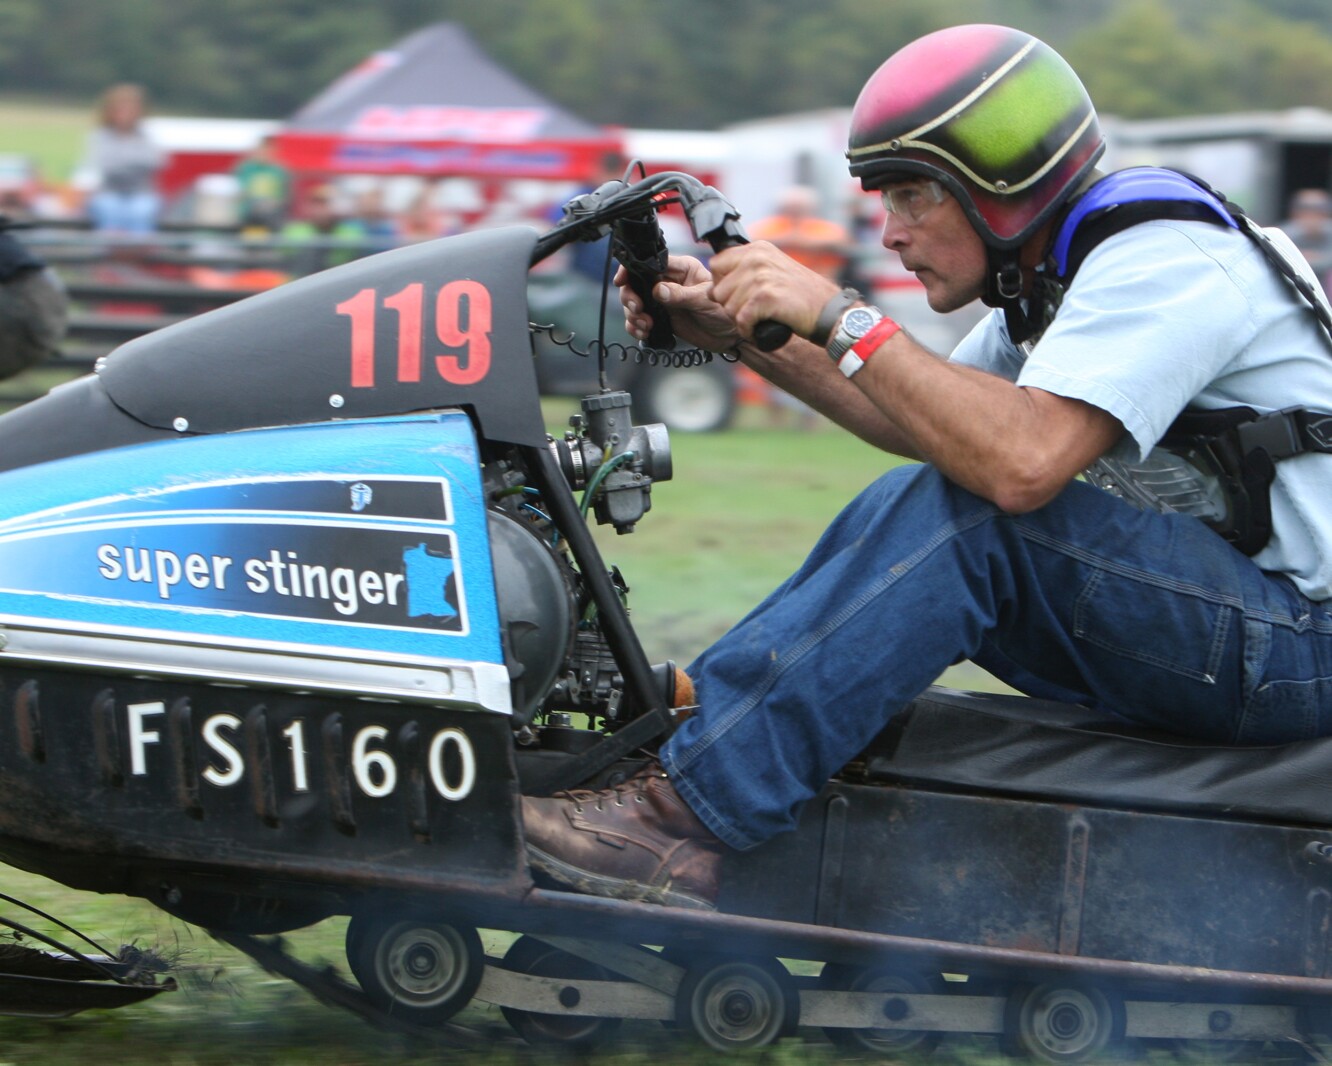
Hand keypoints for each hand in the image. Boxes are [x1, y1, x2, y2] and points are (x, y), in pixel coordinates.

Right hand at [617, 254, 742, 351]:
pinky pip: (640, 321)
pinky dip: (636, 327)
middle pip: (636, 284)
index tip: (622, 281)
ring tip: (645, 325)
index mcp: (680, 269)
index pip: (649, 263)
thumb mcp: (704, 301)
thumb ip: (680, 295)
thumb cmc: (724, 311)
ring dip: (633, 315)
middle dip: (630, 297)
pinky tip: (644, 332)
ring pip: (634, 303)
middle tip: (638, 309)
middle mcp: (668, 282)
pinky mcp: (661, 318)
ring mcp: (663, 301)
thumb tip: (657, 290)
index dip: (631, 270)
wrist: (730, 337)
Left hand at [708, 241, 840, 342]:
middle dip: (731, 307)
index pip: (717, 264)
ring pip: (728, 307)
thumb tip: (714, 287)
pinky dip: (748, 332)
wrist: (830, 312)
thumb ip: (748, 270)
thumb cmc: (803, 297)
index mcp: (758, 249)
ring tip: (760, 321)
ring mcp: (761, 276)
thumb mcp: (775, 270)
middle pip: (719, 289)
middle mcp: (757, 258)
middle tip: (752, 313)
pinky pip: (740, 321)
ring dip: (741, 321)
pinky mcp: (765, 297)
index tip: (738, 296)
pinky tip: (759, 332)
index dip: (722, 285)